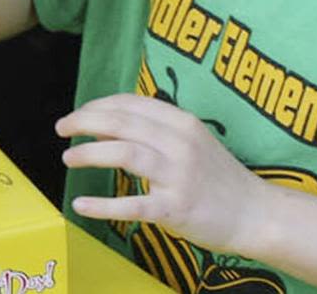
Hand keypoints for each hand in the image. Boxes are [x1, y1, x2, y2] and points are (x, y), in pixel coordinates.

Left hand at [56, 94, 269, 253]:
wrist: (255, 213)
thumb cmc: (219, 179)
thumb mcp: (194, 142)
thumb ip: (158, 131)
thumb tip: (112, 124)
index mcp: (183, 123)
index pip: (132, 103)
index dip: (98, 105)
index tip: (79, 113)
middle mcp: (180, 143)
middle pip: (123, 122)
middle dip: (85, 121)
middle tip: (62, 129)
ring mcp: (179, 175)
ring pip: (124, 153)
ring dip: (89, 153)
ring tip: (68, 159)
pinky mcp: (176, 207)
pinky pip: (133, 204)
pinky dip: (103, 205)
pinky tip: (81, 205)